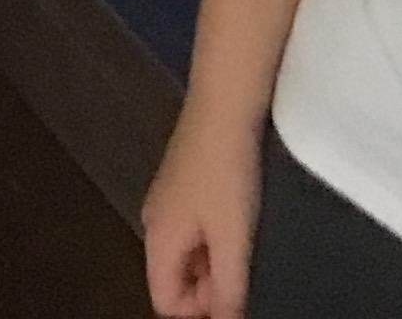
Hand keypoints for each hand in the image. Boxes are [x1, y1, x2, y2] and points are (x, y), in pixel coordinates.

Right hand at [141, 112, 260, 317]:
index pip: (165, 300)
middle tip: (246, 273)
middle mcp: (155, 220)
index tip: (233, 299)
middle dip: (208, 287)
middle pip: (175, 276)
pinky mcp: (184, 178)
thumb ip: (229, 288)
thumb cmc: (226, 173)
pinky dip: (215, 234)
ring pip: (187, 250)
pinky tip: (240, 218)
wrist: (224, 103)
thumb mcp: (233, 237)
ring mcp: (168, 196)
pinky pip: (194, 225)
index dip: (198, 311)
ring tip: (246, 244)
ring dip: (214, 259)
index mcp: (158, 239)